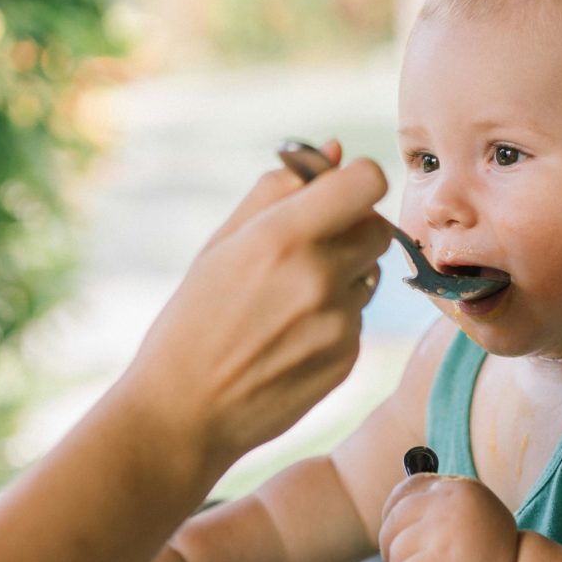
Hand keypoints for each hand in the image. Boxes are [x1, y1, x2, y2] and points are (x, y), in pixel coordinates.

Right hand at [113, 140, 391, 465]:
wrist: (184, 412)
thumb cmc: (193, 321)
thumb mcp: (221, 245)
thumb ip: (277, 192)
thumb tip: (336, 149)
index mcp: (282, 237)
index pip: (367, 182)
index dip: (357, 181)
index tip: (339, 192)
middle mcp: (318, 277)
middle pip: (378, 229)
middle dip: (353, 230)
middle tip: (311, 247)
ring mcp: (337, 322)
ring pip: (369, 276)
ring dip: (342, 277)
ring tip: (286, 303)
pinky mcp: (347, 358)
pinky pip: (357, 319)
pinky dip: (333, 319)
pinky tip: (289, 338)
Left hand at [379, 475, 519, 561]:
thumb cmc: (489, 559)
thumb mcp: (467, 517)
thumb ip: (438, 508)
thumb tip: (393, 512)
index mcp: (457, 487)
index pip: (405, 490)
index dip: (393, 516)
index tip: (402, 537)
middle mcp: (450, 501)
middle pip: (393, 522)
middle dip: (395, 550)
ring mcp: (444, 529)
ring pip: (395, 552)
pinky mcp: (440, 560)